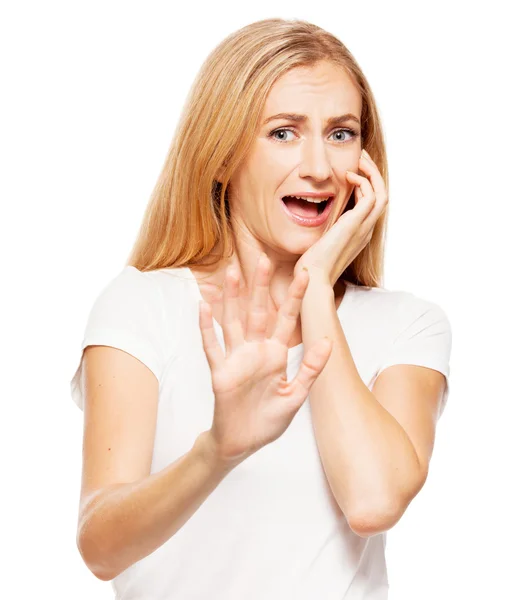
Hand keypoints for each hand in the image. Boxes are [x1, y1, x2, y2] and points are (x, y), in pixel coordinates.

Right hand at [199, 253, 332, 464]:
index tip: (305, 273)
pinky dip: (207, 327)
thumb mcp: (295, 395)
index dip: (294, 297)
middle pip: (258, 312)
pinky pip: (212, 346)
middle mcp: (255, 350)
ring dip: (232, 298)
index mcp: (275, 354)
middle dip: (261, 287)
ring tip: (232, 272)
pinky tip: (203, 306)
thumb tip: (327, 341)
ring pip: (233, 321)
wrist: (243, 442)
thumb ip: (310, 369)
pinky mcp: (219, 371)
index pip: (286, 319)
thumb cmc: (269, 420)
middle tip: (264, 259)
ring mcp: (236, 358)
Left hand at [294, 149, 387, 286]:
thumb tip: (311, 221)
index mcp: (358, 235)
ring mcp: (363, 228)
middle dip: (373, 174)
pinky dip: (362, 181)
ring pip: (382, 192)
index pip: (371, 205)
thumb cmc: (311, 268)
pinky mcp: (356, 224)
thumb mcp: (319, 244)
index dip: (366, 186)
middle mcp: (365, 231)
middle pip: (383, 195)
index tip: (353, 171)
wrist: (313, 281)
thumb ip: (322, 232)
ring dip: (372, 172)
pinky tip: (347, 176)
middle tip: (361, 157)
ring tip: (359, 159)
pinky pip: (370, 195)